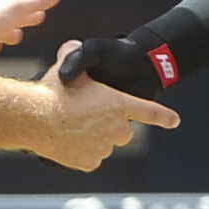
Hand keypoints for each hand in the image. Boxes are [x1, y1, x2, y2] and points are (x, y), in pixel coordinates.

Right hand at [35, 41, 179, 170]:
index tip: (174, 121)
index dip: (161, 117)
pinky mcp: (89, 162)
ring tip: (71, 127)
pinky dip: (82, 153)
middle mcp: (116, 127)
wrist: (34, 117)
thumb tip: (73, 46)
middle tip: (87, 116)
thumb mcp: (67, 64)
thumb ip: (74, 54)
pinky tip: (67, 140)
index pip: (148, 111)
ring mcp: (104, 147)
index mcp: (118, 104)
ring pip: (105, 146)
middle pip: (122, 132)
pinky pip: (91, 159)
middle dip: (110, 126)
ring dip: (94, 138)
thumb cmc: (52, 90)